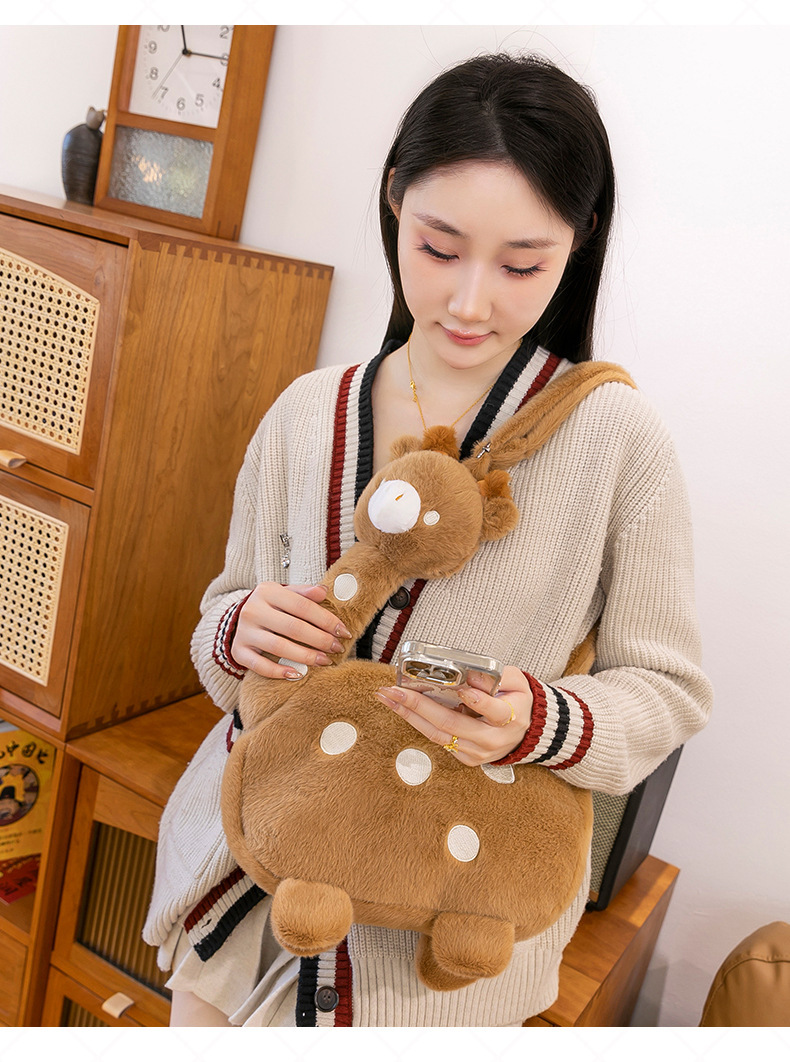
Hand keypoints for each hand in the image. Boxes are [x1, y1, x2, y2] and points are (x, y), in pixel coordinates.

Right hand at [231, 582, 351, 679]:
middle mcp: (253, 610)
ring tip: (324, 661)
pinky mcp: (238, 651)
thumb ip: (304, 593)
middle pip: (293, 627)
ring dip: (306, 656)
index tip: (343, 632)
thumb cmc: (272, 606)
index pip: (302, 606)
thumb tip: (324, 591)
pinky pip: (259, 666)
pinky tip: (297, 674)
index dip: (326, 620)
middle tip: (337, 648)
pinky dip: (279, 672)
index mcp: (267, 591)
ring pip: (278, 647)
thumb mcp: (286, 593)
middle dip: (320, 640)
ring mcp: (244, 631)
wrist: (240, 617)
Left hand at [374, 665, 532, 765]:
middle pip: (452, 724)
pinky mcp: (466, 758)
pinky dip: (418, 723)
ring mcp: (478, 752)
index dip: (478, 702)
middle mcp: (493, 739)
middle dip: (419, 706)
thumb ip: (497, 676)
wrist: (524, 730)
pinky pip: (438, 741)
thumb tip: (469, 674)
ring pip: (438, 735)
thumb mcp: (516, 681)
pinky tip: (401, 708)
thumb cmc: (516, 700)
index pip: (495, 712)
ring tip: (388, 697)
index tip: (462, 689)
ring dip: (409, 715)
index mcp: (511, 718)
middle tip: (394, 691)